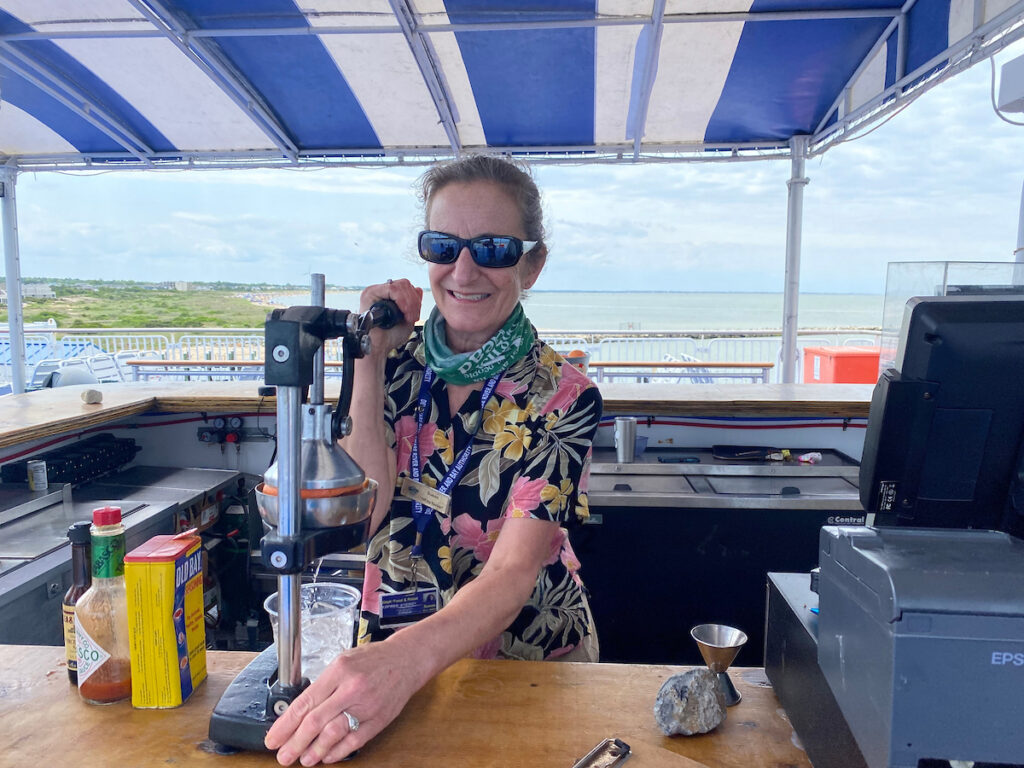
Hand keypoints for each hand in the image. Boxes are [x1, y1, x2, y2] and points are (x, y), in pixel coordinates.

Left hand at [264, 640, 422, 765]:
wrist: (407, 659)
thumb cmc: (373, 659)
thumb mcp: (342, 661)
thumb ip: (323, 685)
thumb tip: (300, 711)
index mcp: (339, 671)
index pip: (305, 703)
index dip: (285, 725)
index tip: (273, 738)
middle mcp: (351, 688)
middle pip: (316, 722)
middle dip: (295, 743)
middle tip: (283, 756)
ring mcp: (366, 705)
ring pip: (334, 734)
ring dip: (315, 751)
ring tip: (303, 759)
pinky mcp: (379, 719)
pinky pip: (355, 741)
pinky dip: (338, 752)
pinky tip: (327, 756)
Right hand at [359, 279, 421, 357]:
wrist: (378, 347)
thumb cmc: (390, 336)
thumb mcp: (408, 318)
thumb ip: (414, 304)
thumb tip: (418, 289)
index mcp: (388, 295)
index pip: (406, 286)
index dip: (415, 299)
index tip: (415, 316)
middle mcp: (381, 291)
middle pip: (404, 283)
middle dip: (413, 301)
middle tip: (412, 317)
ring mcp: (374, 291)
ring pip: (399, 285)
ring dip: (409, 302)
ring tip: (407, 317)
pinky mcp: (370, 293)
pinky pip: (392, 289)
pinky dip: (402, 301)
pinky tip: (402, 313)